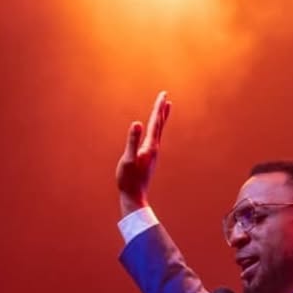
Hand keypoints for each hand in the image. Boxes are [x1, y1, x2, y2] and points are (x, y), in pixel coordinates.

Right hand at [116, 91, 170, 216]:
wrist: (134, 197)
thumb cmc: (128, 180)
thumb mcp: (128, 159)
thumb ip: (132, 141)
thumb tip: (137, 124)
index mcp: (150, 146)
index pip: (155, 122)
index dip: (158, 108)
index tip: (163, 94)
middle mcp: (154, 148)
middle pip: (159, 125)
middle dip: (161, 110)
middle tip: (164, 96)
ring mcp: (152, 154)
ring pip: (158, 132)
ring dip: (161, 119)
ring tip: (164, 109)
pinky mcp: (149, 158)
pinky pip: (154, 138)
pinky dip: (156, 130)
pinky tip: (154, 131)